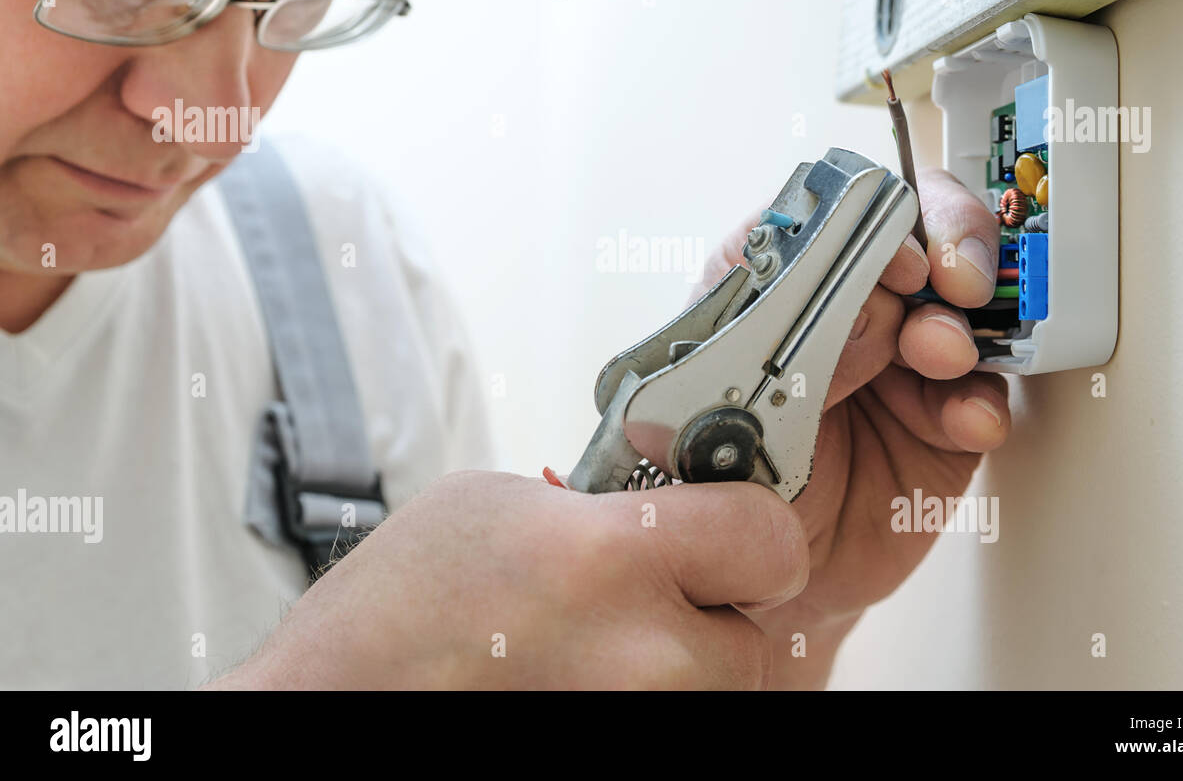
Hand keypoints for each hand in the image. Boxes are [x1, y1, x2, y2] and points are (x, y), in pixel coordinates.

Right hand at [207, 470, 808, 689]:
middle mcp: (642, 659)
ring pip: (723, 689)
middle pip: (756, 631)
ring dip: (687, 663)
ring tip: (605, 643)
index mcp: (609, 561)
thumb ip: (608, 507)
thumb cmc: (396, 613)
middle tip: (651, 595)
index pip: (770, 536)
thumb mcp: (500, 504)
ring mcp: (636, 725)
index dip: (746, 524)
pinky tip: (585, 678)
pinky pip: (679, 715)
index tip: (722, 523)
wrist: (335, 706)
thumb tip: (673, 511)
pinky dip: (650, 695)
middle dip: (716, 608)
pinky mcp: (625, 754)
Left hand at [696, 168, 1008, 687]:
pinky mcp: (942, 423)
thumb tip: (872, 309)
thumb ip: (794, 353)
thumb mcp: (728, 409)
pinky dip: (980, 401)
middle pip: (910, 236)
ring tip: (942, 355)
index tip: (892, 255)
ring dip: (960, 322)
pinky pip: (981, 395)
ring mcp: (899, 365)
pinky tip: (963, 419)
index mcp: (777, 287)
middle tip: (947, 282)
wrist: (761, 584)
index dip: (869, 216)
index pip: (828, 214)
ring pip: (957, 306)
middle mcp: (844, 314)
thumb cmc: (723, 488)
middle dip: (941, 246)